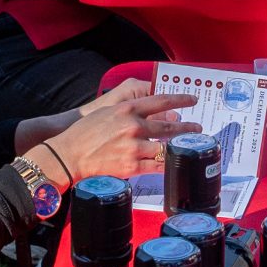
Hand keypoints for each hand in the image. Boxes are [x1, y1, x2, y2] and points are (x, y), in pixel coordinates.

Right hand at [32, 88, 198, 180]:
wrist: (70, 154)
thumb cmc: (86, 132)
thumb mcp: (108, 112)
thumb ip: (129, 111)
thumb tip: (149, 114)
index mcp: (127, 108)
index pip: (160, 101)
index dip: (180, 100)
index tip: (193, 100)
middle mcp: (133, 125)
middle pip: (168, 126)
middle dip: (186, 127)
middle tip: (197, 128)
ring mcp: (133, 146)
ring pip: (164, 147)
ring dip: (178, 147)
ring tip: (186, 147)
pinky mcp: (131, 165)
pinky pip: (156, 166)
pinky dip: (166, 165)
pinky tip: (173, 163)